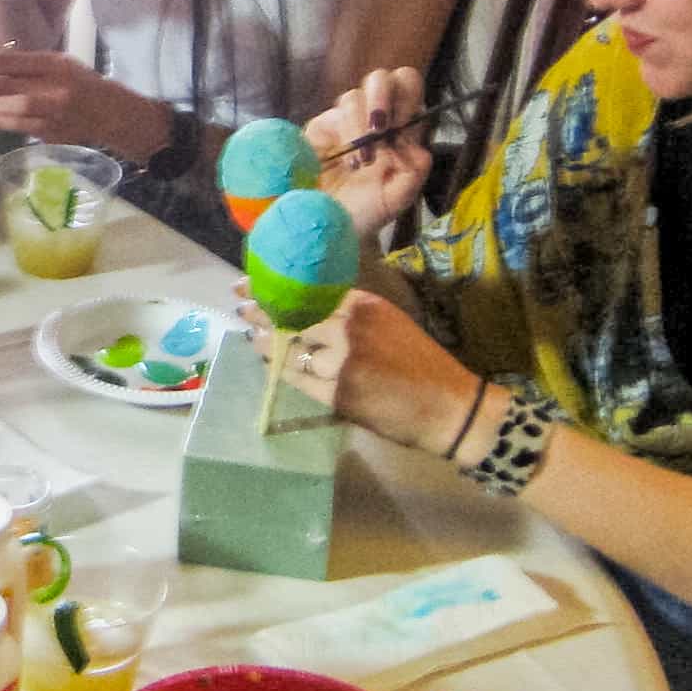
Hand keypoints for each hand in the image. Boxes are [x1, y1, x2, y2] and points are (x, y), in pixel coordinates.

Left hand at [0, 48, 165, 158]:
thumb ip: (27, 64)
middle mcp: (50, 87)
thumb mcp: (59, 63)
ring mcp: (50, 113)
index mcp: (52, 63)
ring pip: (3, 108)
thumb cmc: (82, 82)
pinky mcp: (48, 132)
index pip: (5, 61)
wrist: (112, 115)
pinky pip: (14, 125)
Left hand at [232, 285, 483, 455]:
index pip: (308, 291)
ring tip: (252, 338)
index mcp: (364, 305)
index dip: (275, 288)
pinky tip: (270, 364)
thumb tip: (308, 312)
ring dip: (267, 344)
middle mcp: (350, 327)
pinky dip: (281, 370)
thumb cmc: (420, 365)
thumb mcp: (388, 324)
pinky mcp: (338, 392)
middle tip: (242, 309)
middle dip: (264, 313)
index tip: (251, 284)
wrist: (449, 406)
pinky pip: (298, 378)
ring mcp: (342, 360)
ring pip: (290, 348)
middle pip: (293, 316)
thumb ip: (351, 316)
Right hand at [306, 67, 431, 240]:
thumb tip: (416, 148)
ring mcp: (344, 120)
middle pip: (381, 78)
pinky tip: (347, 163)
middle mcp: (373, 116)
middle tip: (380, 130)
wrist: (329, 226)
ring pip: (354, 96)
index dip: (407, 98)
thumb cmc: (367, 210)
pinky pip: (332, 115)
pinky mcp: (320, 127)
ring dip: (360, 127)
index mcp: (400, 126)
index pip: (408, 87)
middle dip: (381, 99)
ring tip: (362, 162)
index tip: (401, 128)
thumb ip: (414, 173)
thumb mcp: (398, 198)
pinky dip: (343, 135)